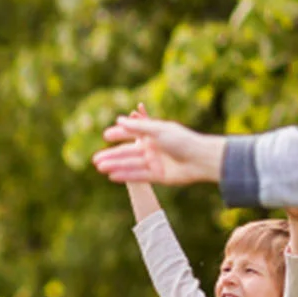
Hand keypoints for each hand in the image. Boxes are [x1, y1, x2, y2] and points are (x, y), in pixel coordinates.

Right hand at [94, 113, 225, 186]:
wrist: (201, 160)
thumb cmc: (182, 141)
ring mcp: (156, 163)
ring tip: (100, 168)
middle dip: (112, 155)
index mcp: (154, 135)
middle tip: (95, 159)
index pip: (132, 134)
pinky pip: (139, 176)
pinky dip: (126, 176)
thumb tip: (119, 120)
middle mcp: (153, 149)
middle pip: (128, 152)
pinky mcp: (159, 176)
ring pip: (131, 165)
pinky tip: (112, 176)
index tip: (105, 135)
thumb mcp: (158, 130)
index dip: (119, 134)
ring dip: (116, 166)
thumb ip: (138, 126)